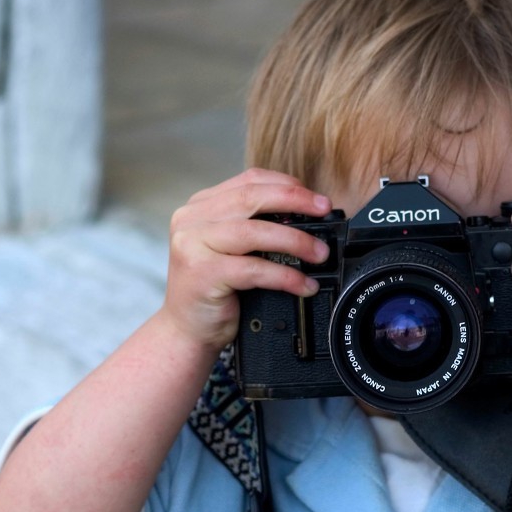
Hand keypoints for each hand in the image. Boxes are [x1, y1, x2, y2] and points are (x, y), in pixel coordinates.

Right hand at [162, 169, 330, 349]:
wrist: (186, 330)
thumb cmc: (213, 290)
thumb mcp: (230, 248)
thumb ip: (253, 226)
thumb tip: (305, 216)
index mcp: (200, 206)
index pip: (248, 180)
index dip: (287, 185)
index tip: (316, 198)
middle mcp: (191, 219)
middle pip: (252, 198)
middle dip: (295, 201)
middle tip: (324, 211)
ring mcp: (193, 244)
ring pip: (254, 232)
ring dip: (295, 240)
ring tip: (320, 253)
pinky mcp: (202, 273)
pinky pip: (254, 269)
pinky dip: (285, 276)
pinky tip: (303, 284)